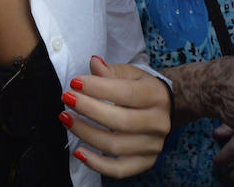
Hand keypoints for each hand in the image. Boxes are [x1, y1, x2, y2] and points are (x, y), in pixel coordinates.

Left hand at [61, 56, 170, 177]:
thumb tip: (94, 63)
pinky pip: (118, 170)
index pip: (126, 93)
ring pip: (115, 146)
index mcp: (156, 95)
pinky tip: (79, 152)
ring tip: (66, 119)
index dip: (98, 88)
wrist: (167, 109)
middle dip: (89, 110)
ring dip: (86, 133)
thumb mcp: (131, 74)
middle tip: (67, 99)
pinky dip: (96, 164)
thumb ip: (111, 71)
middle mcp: (158, 122)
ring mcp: (152, 146)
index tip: (75, 83)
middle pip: (120, 121)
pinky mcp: (145, 162)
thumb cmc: (142, 88)